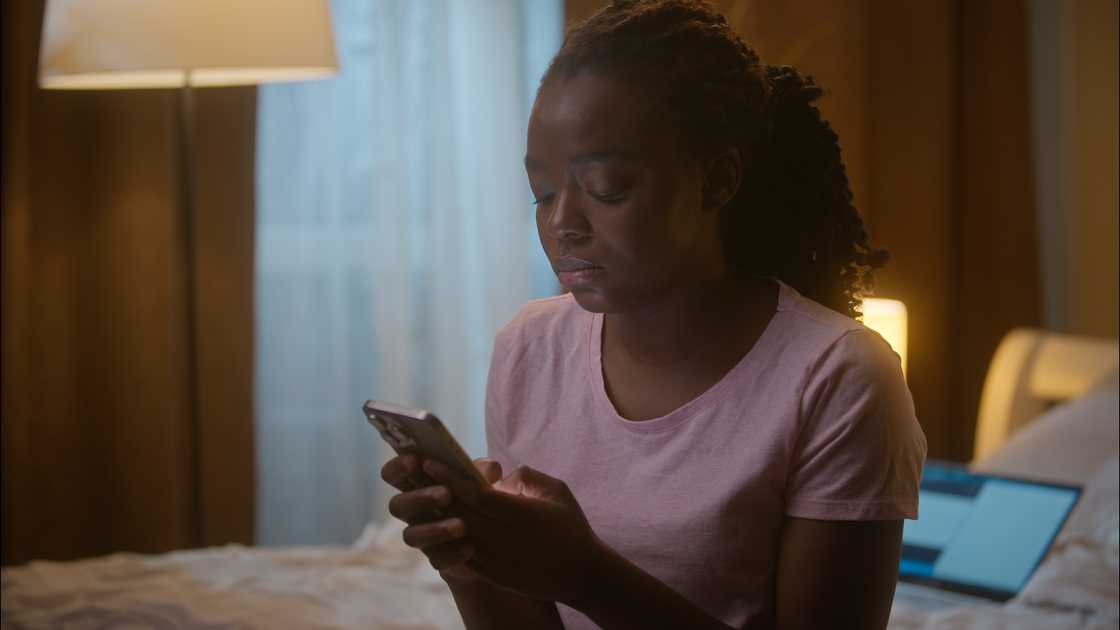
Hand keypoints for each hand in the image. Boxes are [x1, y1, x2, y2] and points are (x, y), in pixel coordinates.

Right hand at [380, 454, 502, 581]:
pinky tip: (470, 548)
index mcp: (416, 485)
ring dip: (434, 529)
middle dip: (419, 498)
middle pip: (397, 505)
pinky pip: (436, 560)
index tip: (414, 461)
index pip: (392, 474)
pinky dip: (453, 554)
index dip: (398, 467)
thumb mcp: (483, 479)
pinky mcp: (437, 559)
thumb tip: (490, 468)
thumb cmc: (480, 494)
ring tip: (461, 526)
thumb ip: (483, 471)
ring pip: (411, 536)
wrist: (497, 534)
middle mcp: (412, 511)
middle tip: (446, 494)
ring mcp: (422, 537)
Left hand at [423, 459, 605, 604]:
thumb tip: (500, 475)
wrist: (581, 574)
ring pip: (456, 533)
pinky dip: (446, 540)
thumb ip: (526, 476)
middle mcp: (503, 536)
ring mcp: (496, 558)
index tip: (428, 461)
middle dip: (433, 490)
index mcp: (518, 513)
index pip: (474, 493)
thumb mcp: (557, 491)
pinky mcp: (493, 574)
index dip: (449, 476)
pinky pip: (463, 554)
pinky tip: (434, 526)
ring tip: (418, 497)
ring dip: (435, 515)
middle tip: (410, 473)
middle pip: (458, 512)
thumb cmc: (571, 527)